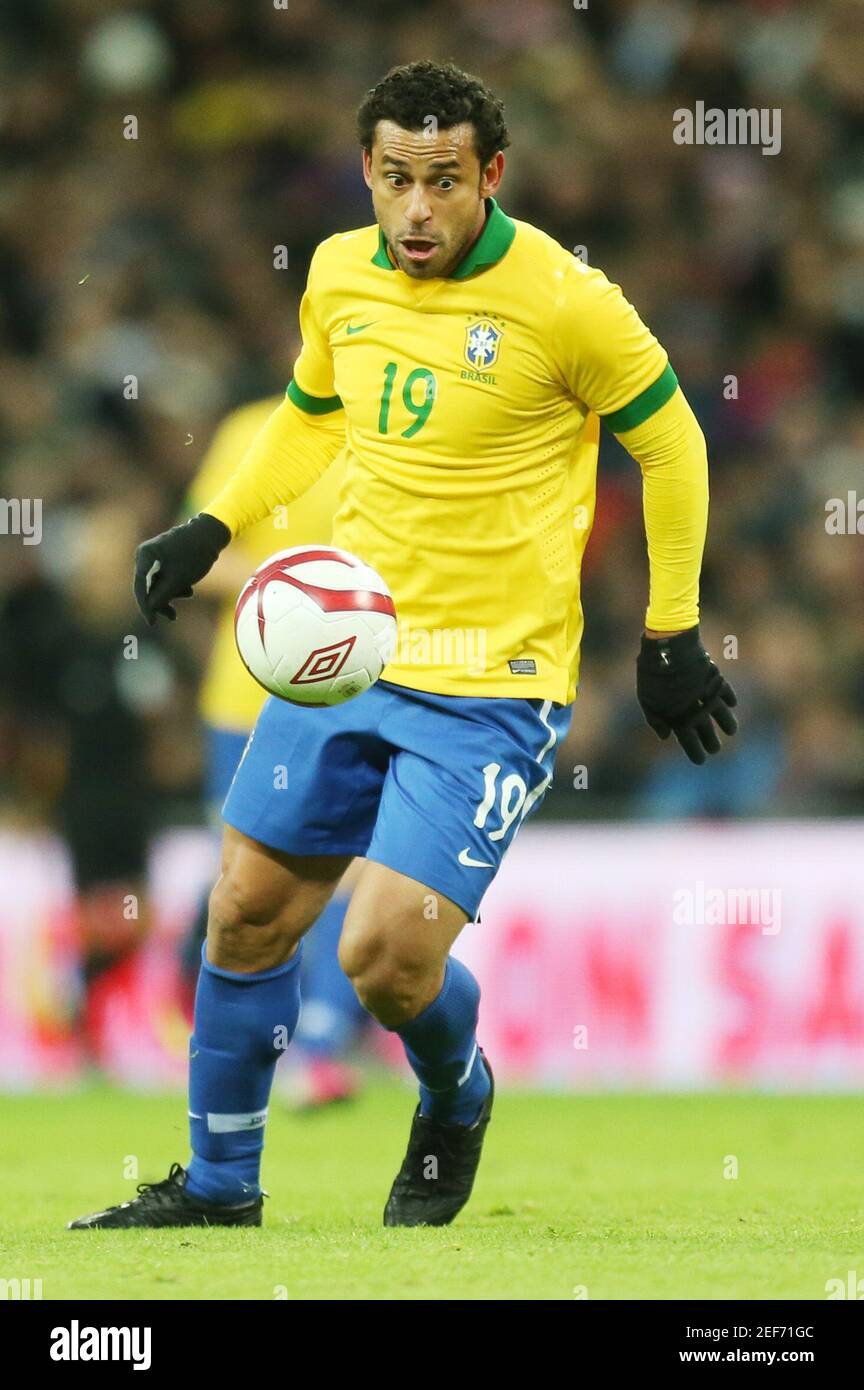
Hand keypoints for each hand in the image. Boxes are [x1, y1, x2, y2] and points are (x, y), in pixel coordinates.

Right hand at [133, 513, 230, 624]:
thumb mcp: (177, 580)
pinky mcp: (168, 557)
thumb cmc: (194, 555)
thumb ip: (161, 596)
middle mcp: (147, 554)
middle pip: (148, 586)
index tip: (152, 622)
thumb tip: (149, 608)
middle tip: (173, 616)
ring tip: (189, 594)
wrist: (212, 533)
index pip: (139, 586)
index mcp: (145, 556)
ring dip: (171, 594)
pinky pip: (166, 576)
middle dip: (161, 602)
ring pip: (159, 582)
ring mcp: (157, 555)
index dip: (145, 607)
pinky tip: (190, 589)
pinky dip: (176, 586)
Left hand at [636, 625, 737, 763]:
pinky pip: (727, 693)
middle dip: (712, 743)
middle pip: (708, 733)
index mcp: (679, 719)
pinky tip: (732, 704)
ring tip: (731, 731)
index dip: (696, 754)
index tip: (700, 761)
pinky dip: (731, 699)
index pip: (690, 743)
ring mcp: (709, 696)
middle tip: (714, 749)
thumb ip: (655, 720)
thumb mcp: (647, 699)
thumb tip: (665, 736)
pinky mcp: (717, 680)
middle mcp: (697, 711)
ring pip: (724, 716)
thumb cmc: (654, 675)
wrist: (671, 649)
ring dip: (728, 724)